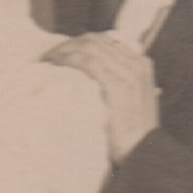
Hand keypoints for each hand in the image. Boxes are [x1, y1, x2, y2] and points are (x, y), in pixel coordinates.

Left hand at [48, 34, 160, 162]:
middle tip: (49, 56)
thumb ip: (120, 83)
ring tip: (48, 61)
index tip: (60, 52)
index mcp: (141, 64)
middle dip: (69, 44)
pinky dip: (70, 60)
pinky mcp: (118, 85)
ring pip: (90, 48)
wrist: (144, 151)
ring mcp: (129, 74)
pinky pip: (89, 62)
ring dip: (65, 51)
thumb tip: (93, 77)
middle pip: (96, 41)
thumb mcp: (132, 101)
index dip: (79, 42)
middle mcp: (137, 64)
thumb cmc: (132, 132)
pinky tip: (57, 66)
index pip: (105, 41)